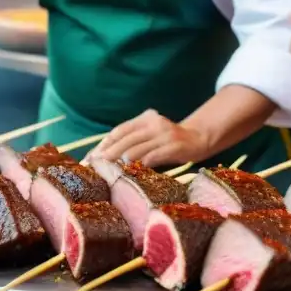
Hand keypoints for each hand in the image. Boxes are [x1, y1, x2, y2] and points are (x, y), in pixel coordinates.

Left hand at [90, 109, 210, 166]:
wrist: (198, 138)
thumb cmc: (168, 140)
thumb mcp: (150, 134)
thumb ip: (133, 140)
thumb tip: (105, 155)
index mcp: (145, 117)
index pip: (120, 130)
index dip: (105, 143)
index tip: (92, 156)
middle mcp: (154, 123)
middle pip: (126, 139)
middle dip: (108, 153)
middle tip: (95, 166)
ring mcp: (165, 134)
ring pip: (137, 148)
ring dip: (121, 161)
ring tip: (108, 171)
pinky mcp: (174, 146)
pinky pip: (153, 156)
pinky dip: (140, 164)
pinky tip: (131, 172)